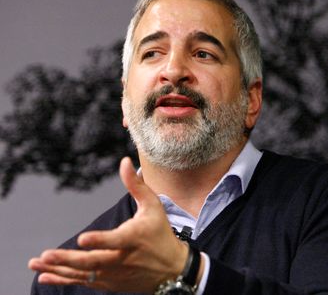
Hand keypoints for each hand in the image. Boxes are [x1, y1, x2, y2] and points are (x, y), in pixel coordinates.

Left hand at [28, 157, 189, 292]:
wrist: (172, 268)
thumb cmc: (160, 232)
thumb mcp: (153, 205)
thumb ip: (135, 184)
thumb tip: (124, 161)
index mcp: (133, 238)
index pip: (115, 240)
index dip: (100, 240)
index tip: (82, 239)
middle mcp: (123, 259)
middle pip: (94, 262)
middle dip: (68, 259)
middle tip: (46, 255)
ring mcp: (116, 274)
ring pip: (85, 274)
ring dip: (60, 270)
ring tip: (37, 264)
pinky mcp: (111, 283)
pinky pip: (86, 282)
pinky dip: (65, 280)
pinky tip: (46, 277)